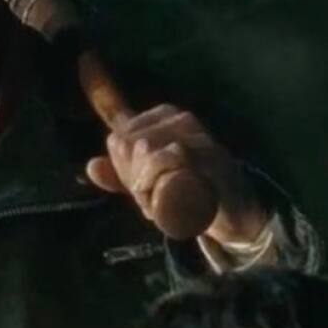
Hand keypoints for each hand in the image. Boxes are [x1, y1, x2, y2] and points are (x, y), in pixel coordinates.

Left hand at [84, 104, 269, 244]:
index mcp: (164, 116)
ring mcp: (201, 139)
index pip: (119, 137)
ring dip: (150, 190)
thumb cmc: (189, 189)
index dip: (123, 169)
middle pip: (129, 147)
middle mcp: (183, 120)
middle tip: (156, 198)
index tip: (141, 185)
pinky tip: (175, 201)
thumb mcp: (149, 181)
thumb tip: (91, 167)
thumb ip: (120, 173)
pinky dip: (166, 191)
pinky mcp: (214, 163)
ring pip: (148, 157)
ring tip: (167, 202)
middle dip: (135, 181)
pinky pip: (174, 166)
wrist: (236, 211)